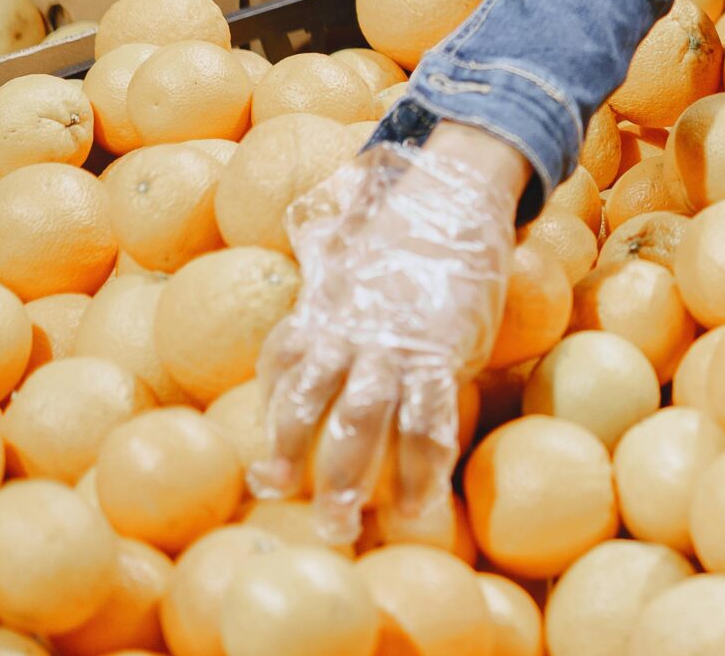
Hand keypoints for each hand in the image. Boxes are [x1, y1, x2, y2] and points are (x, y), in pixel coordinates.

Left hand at [250, 123, 525, 540]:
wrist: (456, 198)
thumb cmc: (409, 229)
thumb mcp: (354, 252)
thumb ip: (334, 286)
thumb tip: (314, 300)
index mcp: (323, 309)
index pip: (284, 363)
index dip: (274, 407)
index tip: (269, 449)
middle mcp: (347, 334)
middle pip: (308, 407)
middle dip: (292, 460)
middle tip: (279, 500)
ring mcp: (393, 347)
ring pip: (361, 423)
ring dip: (349, 479)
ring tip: (342, 525)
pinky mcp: (440, 355)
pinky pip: (428, 422)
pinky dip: (422, 468)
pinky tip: (419, 505)